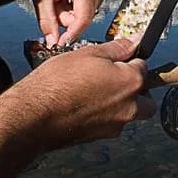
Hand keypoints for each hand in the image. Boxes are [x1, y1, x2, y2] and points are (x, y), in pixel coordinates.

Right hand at [7, 37, 155, 149]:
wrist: (32, 115)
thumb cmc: (57, 83)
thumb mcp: (88, 53)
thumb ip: (117, 48)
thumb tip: (135, 41)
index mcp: (131, 82)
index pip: (143, 66)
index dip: (129, 59)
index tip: (118, 57)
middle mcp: (129, 107)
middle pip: (144, 95)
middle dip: (134, 86)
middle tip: (112, 75)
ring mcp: (115, 125)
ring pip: (129, 111)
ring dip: (119, 100)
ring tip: (92, 88)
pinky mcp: (100, 136)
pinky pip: (111, 121)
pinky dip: (103, 112)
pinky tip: (83, 101)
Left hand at [19, 0, 106, 45]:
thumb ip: (48, 22)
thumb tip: (53, 43)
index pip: (83, 18)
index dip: (71, 34)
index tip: (59, 44)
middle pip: (82, 18)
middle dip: (64, 18)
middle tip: (51, 5)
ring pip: (82, 16)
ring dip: (66, 14)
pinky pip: (84, 10)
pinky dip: (71, 9)